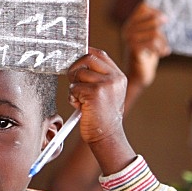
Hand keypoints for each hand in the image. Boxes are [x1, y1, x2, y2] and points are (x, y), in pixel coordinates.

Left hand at [67, 49, 135, 175]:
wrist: (107, 136)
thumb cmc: (102, 116)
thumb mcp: (107, 93)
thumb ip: (98, 77)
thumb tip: (78, 63)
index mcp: (118, 76)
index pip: (99, 54)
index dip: (85, 53)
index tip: (75, 61)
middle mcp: (114, 78)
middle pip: (87, 58)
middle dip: (74, 68)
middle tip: (73, 81)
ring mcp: (106, 84)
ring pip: (78, 74)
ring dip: (73, 87)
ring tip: (80, 100)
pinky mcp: (95, 93)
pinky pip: (74, 88)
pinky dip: (72, 98)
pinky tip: (81, 107)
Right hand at [122, 3, 169, 89]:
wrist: (138, 75)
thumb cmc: (146, 56)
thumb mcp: (149, 37)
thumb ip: (152, 26)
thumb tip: (163, 17)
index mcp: (130, 24)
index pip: (143, 7)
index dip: (155, 12)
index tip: (164, 21)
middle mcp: (127, 30)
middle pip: (153, 20)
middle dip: (162, 31)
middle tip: (164, 41)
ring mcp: (129, 39)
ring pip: (155, 32)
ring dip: (163, 42)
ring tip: (163, 49)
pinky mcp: (133, 49)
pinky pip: (152, 43)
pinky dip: (161, 49)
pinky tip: (162, 54)